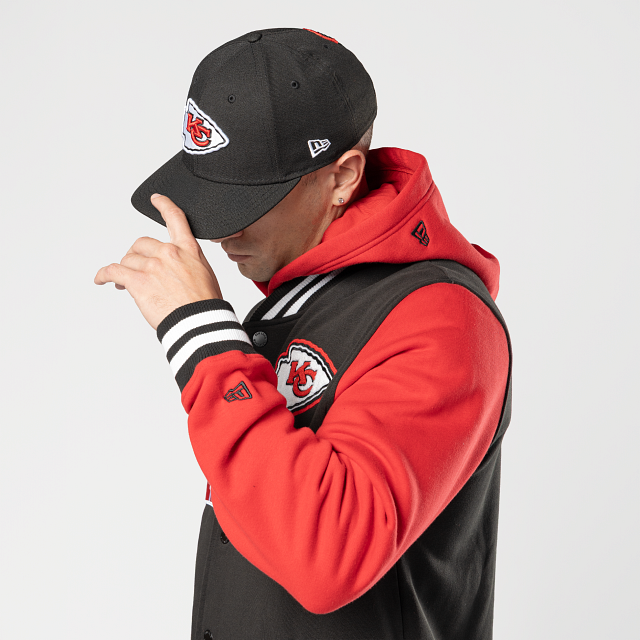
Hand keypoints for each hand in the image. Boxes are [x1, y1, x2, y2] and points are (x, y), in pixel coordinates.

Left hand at [95, 194, 221, 329]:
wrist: (200, 322)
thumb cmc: (205, 305)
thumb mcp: (205, 275)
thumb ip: (187, 265)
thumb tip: (176, 271)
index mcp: (188, 249)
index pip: (176, 219)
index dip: (164, 205)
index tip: (156, 199)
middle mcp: (169, 253)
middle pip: (141, 244)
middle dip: (136, 256)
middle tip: (137, 270)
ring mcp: (152, 266)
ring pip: (127, 259)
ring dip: (125, 270)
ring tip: (124, 284)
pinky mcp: (138, 281)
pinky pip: (113, 271)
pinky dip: (104, 274)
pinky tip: (102, 279)